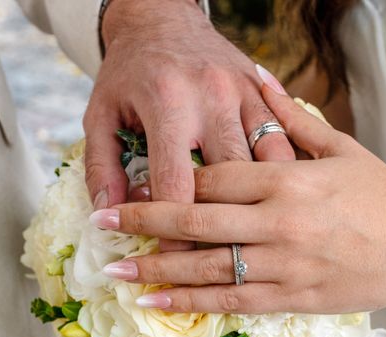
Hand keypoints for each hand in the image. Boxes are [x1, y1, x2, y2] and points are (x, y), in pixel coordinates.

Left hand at [82, 0, 294, 251]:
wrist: (163, 16)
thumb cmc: (129, 69)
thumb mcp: (100, 111)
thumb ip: (102, 163)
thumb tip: (106, 214)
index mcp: (168, 103)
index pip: (176, 184)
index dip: (173, 232)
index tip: (171, 263)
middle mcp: (214, 99)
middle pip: (228, 181)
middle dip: (222, 228)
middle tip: (215, 263)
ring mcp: (247, 95)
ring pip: (267, 166)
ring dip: (260, 207)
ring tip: (252, 244)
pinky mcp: (267, 94)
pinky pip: (285, 143)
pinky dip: (281, 178)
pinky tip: (276, 205)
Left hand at [90, 85, 385, 313]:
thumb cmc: (381, 193)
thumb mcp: (341, 147)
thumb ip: (292, 116)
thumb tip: (259, 75)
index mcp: (286, 179)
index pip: (213, 178)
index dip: (171, 181)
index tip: (138, 185)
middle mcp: (279, 222)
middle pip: (196, 219)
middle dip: (144, 221)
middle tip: (102, 224)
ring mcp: (284, 264)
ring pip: (206, 266)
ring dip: (155, 269)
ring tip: (114, 271)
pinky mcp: (291, 298)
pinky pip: (231, 301)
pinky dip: (190, 303)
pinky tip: (156, 304)